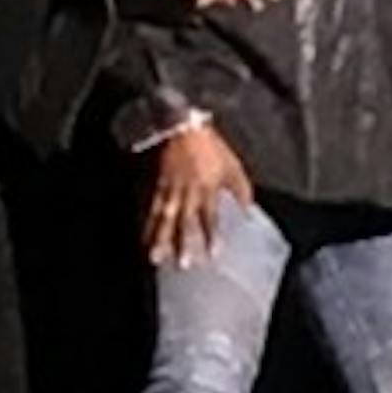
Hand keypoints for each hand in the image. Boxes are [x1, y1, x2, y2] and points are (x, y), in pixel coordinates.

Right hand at [143, 125, 252, 268]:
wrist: (182, 127)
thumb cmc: (211, 147)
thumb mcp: (232, 166)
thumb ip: (241, 190)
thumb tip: (248, 211)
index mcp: (206, 189)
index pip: (209, 218)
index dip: (211, 237)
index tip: (212, 255)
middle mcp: (187, 193)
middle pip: (183, 223)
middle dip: (181, 244)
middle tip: (181, 265)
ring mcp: (168, 190)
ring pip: (162, 219)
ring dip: (158, 239)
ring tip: (154, 258)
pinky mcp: (155, 184)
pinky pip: (149, 207)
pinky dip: (145, 223)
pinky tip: (142, 236)